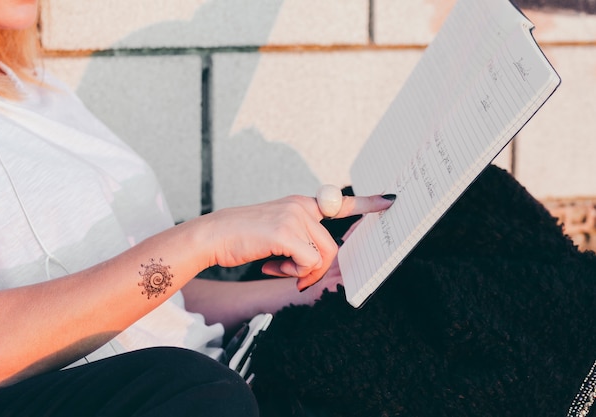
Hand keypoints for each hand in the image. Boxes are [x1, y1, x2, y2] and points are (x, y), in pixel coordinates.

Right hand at [204, 193, 394, 290]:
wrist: (214, 236)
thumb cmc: (243, 237)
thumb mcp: (276, 231)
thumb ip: (300, 238)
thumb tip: (318, 261)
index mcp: (301, 204)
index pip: (340, 203)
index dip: (367, 203)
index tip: (390, 200)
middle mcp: (301, 206)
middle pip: (332, 246)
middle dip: (316, 269)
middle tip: (294, 277)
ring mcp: (294, 217)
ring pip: (322, 256)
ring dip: (302, 272)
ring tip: (277, 267)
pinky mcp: (285, 232)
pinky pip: (307, 263)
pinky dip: (292, 273)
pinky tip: (270, 266)